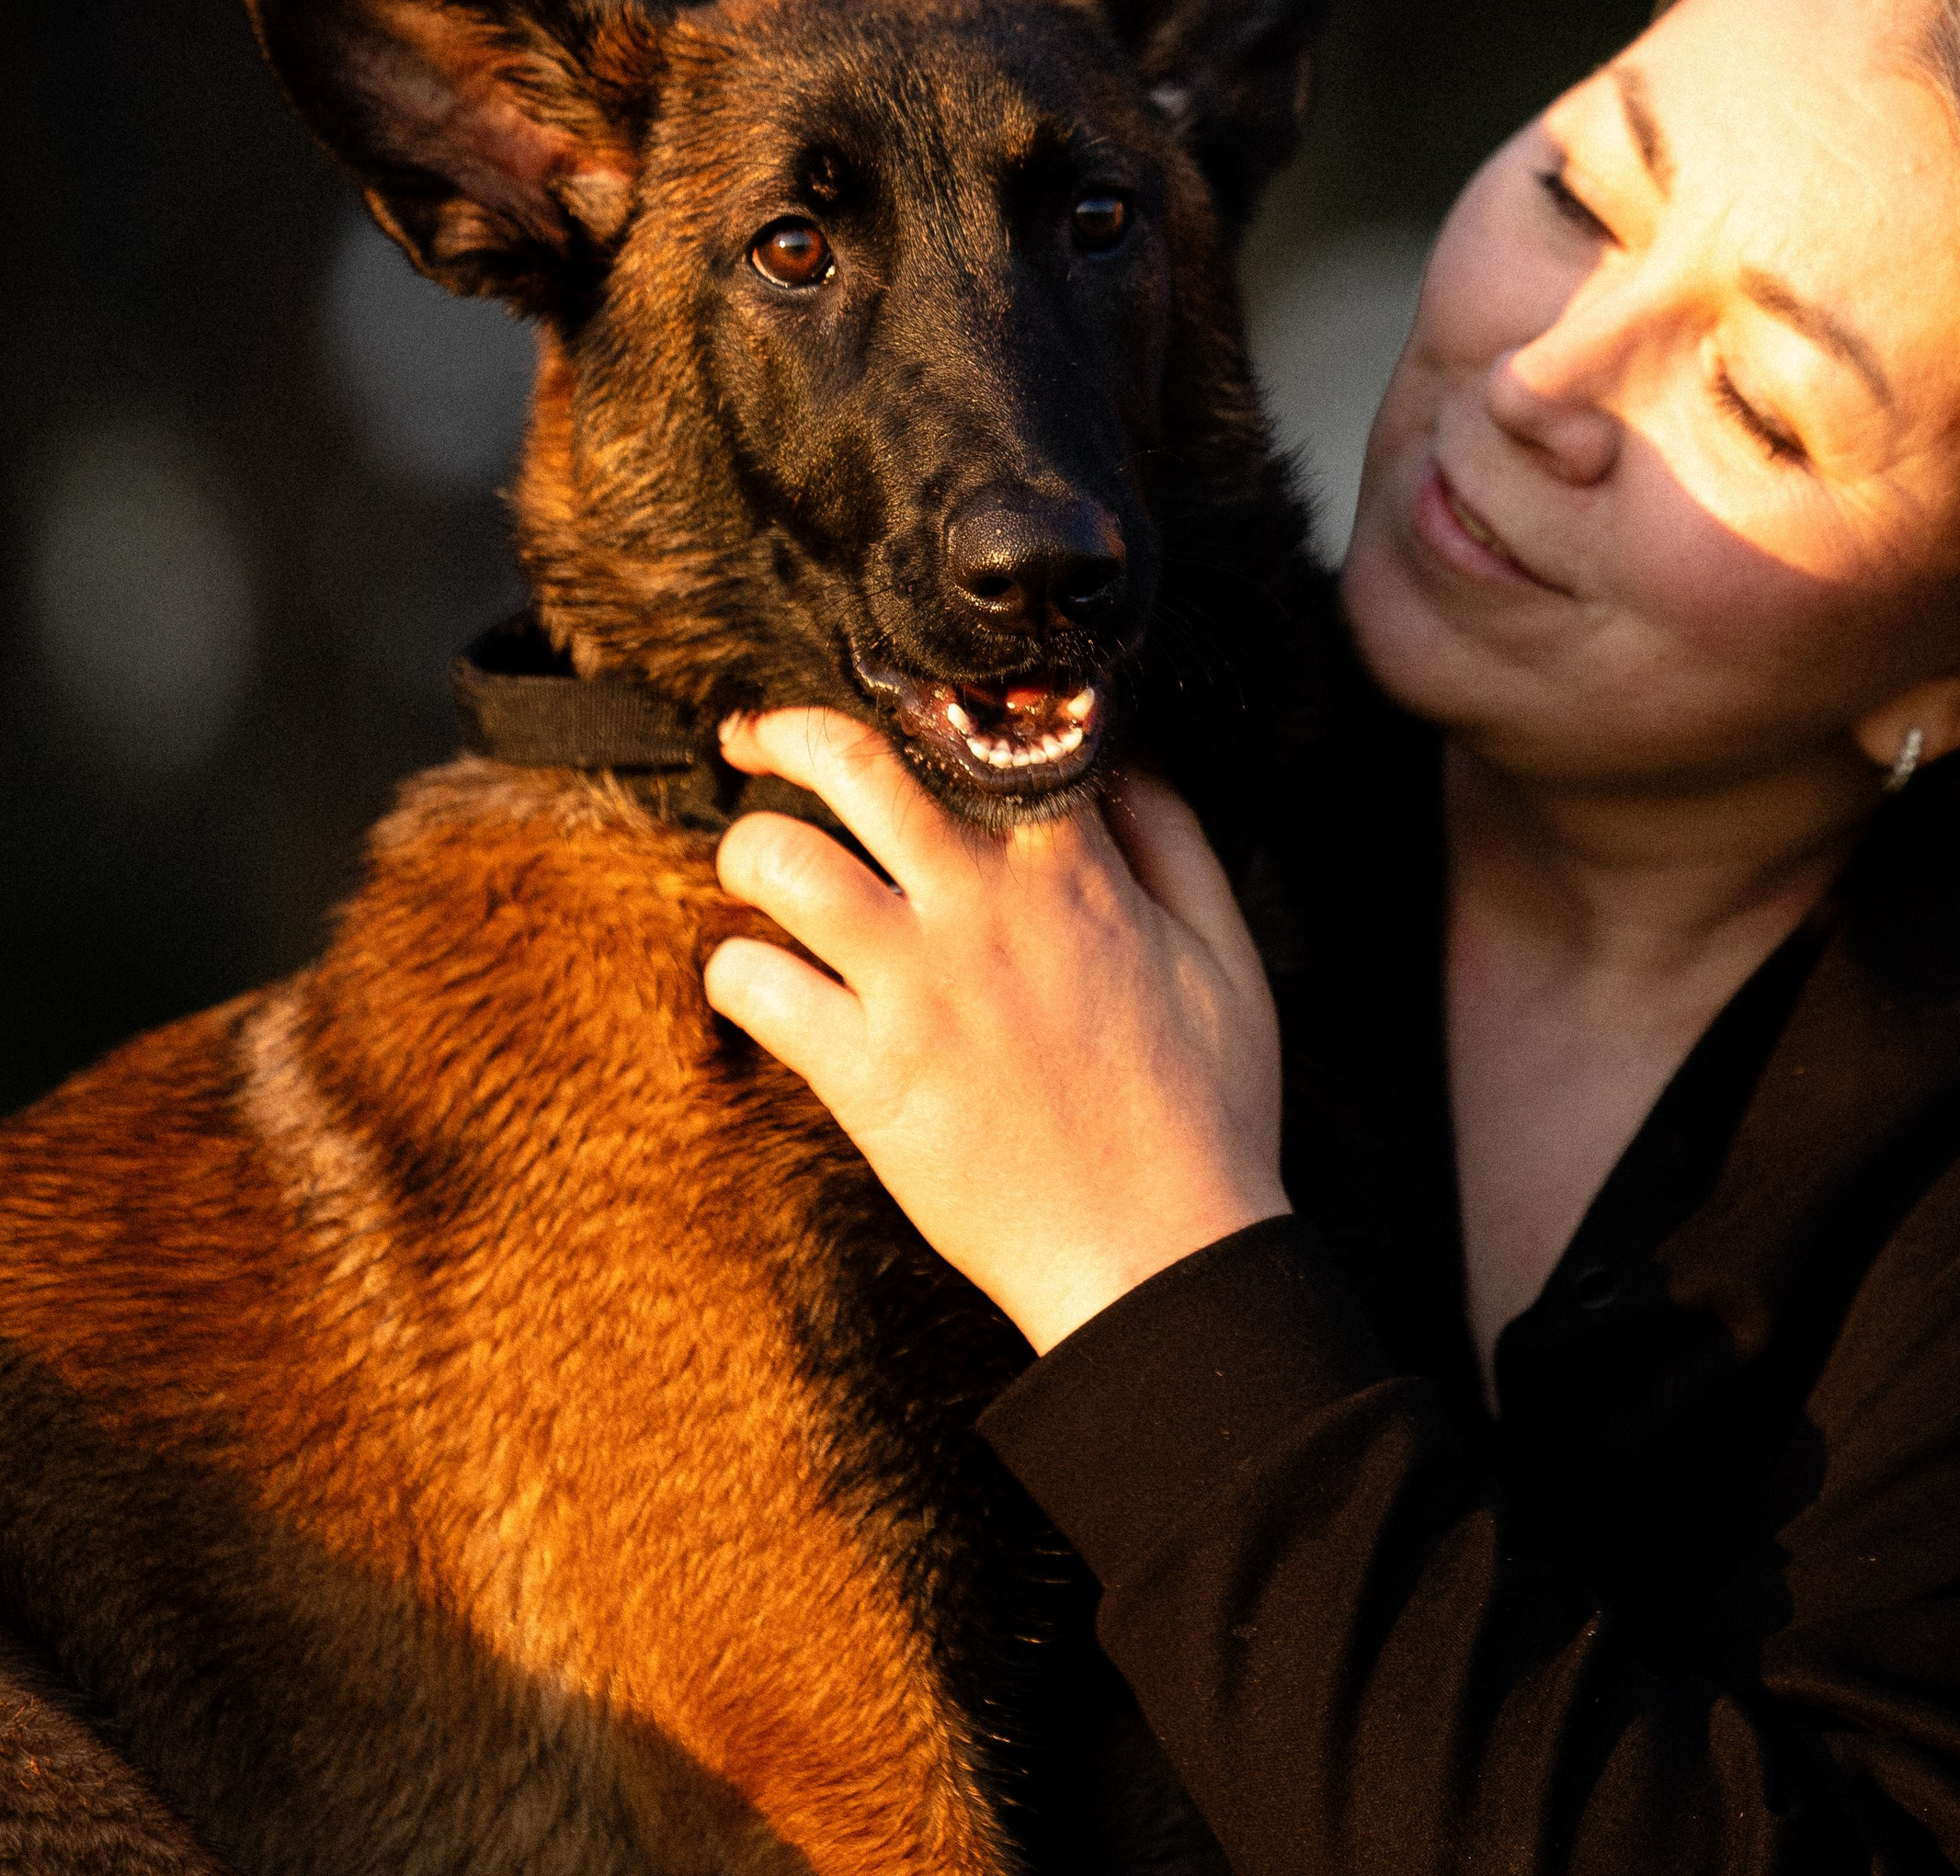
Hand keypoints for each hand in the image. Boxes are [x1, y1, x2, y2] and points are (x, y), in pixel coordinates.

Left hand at [703, 710, 1290, 1354]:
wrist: (1164, 1256)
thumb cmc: (1206, 1110)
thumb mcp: (1223, 949)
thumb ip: (1172, 837)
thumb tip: (1124, 762)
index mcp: (1072, 868)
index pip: (979, 729)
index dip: (929, 702)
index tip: (898, 704)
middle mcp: (981, 906)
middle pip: (853, 764)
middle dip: (786, 731)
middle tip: (754, 735)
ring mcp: (917, 988)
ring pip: (784, 863)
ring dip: (746, 849)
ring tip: (749, 863)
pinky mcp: (868, 1075)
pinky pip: (759, 989)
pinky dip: (736, 972)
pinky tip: (752, 977)